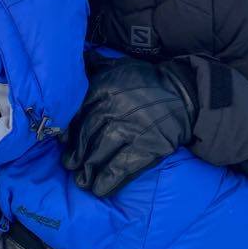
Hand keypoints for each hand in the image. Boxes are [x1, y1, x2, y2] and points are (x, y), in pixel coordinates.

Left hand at [62, 59, 195, 196]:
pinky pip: (122, 166)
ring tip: (82, 181)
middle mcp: (115, 108)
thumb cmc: (147, 81)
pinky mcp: (148, 147)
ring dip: (88, 169)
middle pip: (87, 135)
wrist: (184, 93)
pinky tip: (99, 189)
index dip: (69, 132)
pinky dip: (109, 179)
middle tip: (69, 165)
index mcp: (105, 87)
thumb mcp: (120, 66)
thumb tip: (78, 60)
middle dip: (76, 154)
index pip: (78, 113)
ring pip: (101, 152)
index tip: (63, 143)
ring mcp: (132, 129)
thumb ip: (96, 66)